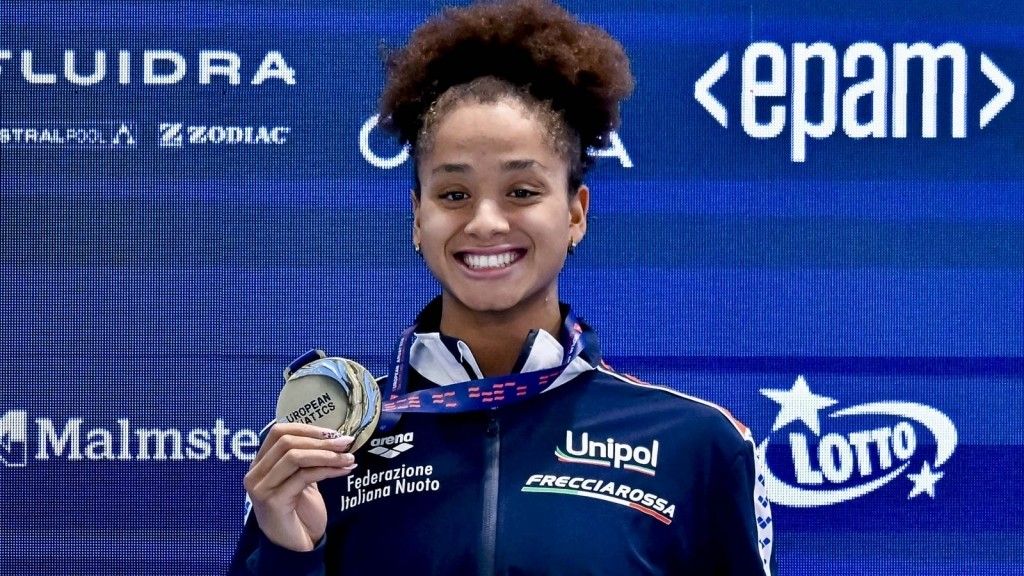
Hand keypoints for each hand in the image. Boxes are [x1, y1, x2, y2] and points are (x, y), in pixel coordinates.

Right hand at [243, 423, 356, 551]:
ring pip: (295, 457)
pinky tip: (344, 471)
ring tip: (348, 458)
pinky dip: (327, 470)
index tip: (334, 432)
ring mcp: (261, 487)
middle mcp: (255, 473)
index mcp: (260, 463)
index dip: (308, 428)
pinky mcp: (273, 501)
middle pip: (287, 442)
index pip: (279, 432)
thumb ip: (309, 458)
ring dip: (326, 455)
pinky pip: (303, 476)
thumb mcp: (303, 478)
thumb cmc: (300, 512)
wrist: (295, 546)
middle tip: (346, 443)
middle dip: (321, 441)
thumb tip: (335, 436)